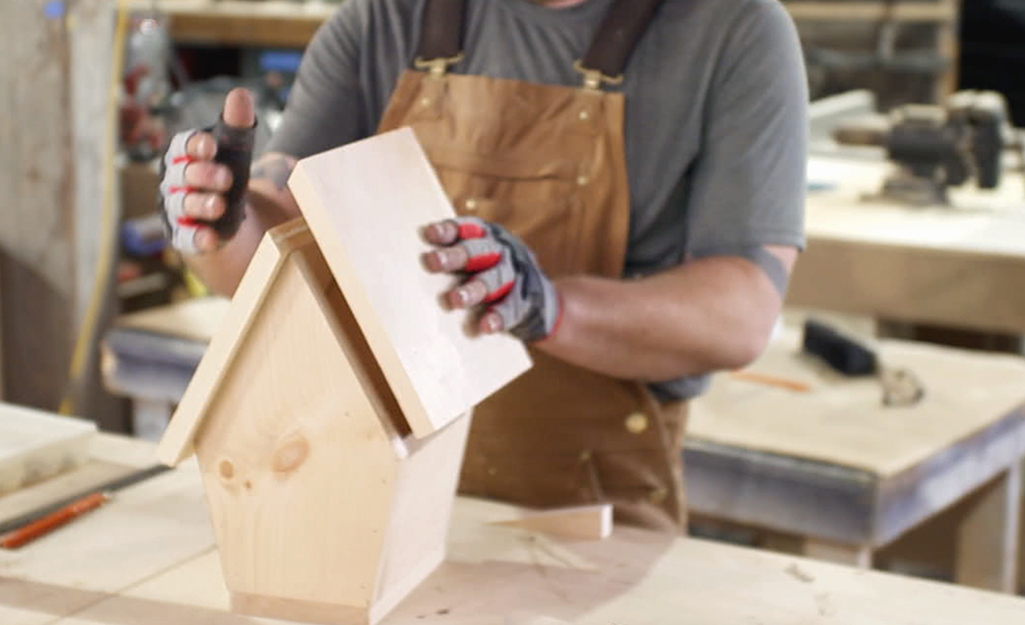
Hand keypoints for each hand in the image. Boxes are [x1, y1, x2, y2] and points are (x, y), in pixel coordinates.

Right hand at [158, 88, 255, 253]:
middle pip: (181, 175)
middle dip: (202, 175)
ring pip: (181, 205)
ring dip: (199, 204)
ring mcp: (177, 210)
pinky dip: (197, 238)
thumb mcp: (238, 149)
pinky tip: (212, 239)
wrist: (234, 215)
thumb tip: (240, 93)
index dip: (193, 146)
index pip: (180, 146)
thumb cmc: (229, 173)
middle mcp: (173, 181)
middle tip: (227, 177)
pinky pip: (186, 238)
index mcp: (183, 155)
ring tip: (220, 205)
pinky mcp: (185, 236)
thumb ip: (238, 123)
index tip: (210, 145)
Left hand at [422, 217, 561, 342]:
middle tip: (432, 262)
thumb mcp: (479, 260)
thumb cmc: (492, 276)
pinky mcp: (526, 300)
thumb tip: (413, 264)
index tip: (429, 234)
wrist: (541, 301)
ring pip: (494, 280)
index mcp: (488, 238)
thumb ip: (456, 259)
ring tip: (455, 300)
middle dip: (455, 256)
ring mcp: (516, 275)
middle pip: (478, 251)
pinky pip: (512, 308)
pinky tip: (486, 326)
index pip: (468, 229)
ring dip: (473, 289)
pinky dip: (498, 316)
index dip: (449, 230)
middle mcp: (502, 252)